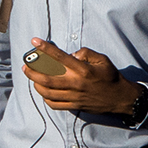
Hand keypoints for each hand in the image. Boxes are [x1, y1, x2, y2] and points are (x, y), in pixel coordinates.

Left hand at [23, 38, 142, 115]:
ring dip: (36, 84)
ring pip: (48, 92)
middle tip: (26, 65)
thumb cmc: (111, 77)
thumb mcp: (102, 60)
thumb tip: (71, 54)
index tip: (34, 41)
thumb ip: (86, 53)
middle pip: (48, 78)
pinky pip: (55, 104)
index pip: (60, 57)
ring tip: (32, 77)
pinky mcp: (75, 106)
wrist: (121, 98)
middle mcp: (76, 83)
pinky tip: (44, 92)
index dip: (45, 48)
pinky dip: (46, 98)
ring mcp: (75, 96)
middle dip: (32, 71)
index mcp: (83, 70)